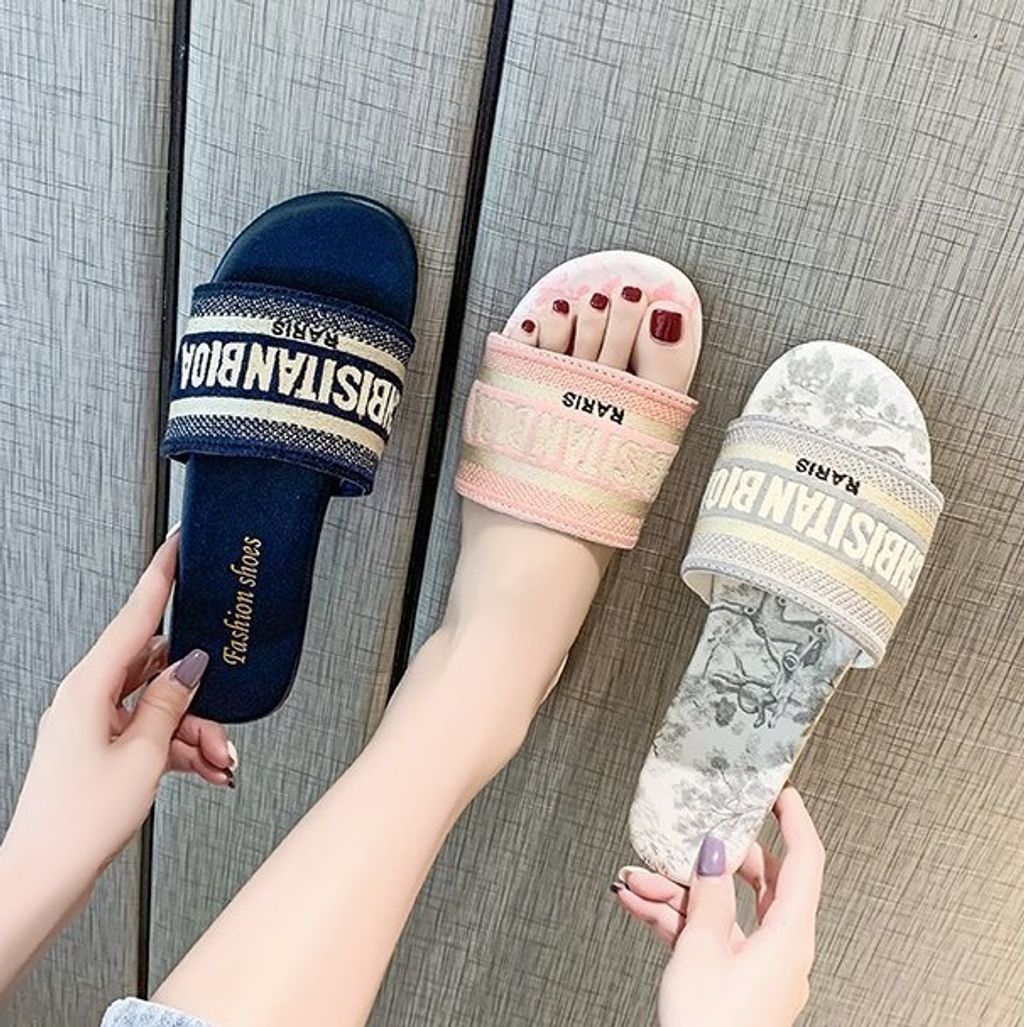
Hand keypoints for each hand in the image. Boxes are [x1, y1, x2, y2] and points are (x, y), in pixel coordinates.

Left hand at [2, 531, 235, 881]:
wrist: (46, 876)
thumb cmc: (77, 821)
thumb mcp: (144, 755)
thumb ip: (172, 702)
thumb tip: (190, 664)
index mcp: (89, 687)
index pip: (134, 615)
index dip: (161, 576)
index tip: (176, 545)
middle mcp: (88, 698)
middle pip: (158, 670)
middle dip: (200, 695)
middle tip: (225, 721)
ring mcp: (93, 724)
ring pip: (160, 706)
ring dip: (195, 731)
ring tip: (219, 762)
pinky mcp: (100, 749)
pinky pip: (150, 732)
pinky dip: (180, 749)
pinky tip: (205, 769)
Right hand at [614, 787, 823, 1026]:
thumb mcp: (702, 948)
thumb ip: (708, 894)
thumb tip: (715, 853)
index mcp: (788, 938)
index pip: (804, 862)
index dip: (794, 821)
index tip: (780, 792)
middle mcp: (780, 950)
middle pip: (760, 883)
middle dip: (716, 858)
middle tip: (696, 833)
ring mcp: (755, 967)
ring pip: (722, 910)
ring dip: (679, 891)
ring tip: (639, 878)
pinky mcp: (732, 981)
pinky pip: (707, 936)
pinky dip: (675, 919)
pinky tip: (640, 903)